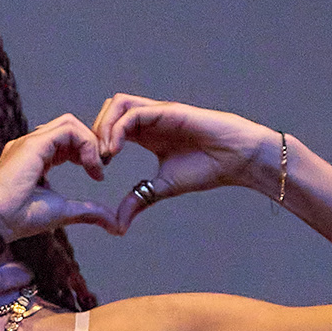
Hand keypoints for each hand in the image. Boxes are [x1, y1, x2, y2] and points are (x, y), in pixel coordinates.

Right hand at [0, 114, 118, 243]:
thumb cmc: (20, 219)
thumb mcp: (64, 212)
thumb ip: (88, 211)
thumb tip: (115, 224)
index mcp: (34, 157)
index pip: (66, 140)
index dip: (87, 152)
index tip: (98, 175)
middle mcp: (30, 145)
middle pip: (70, 126)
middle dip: (91, 143)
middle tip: (101, 167)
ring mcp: (30, 142)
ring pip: (70, 123)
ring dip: (90, 142)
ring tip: (97, 165)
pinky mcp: (33, 144)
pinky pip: (68, 130)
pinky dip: (85, 143)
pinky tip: (90, 164)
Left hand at [92, 96, 278, 227]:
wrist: (237, 159)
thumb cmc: (207, 168)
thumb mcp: (162, 188)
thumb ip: (138, 200)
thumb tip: (117, 225)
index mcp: (147, 134)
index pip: (110, 127)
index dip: (96, 145)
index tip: (96, 170)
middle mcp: (150, 119)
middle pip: (108, 111)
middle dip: (94, 133)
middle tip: (96, 162)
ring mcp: (158, 112)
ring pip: (117, 105)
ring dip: (104, 127)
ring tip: (106, 155)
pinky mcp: (169, 110)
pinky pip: (133, 113)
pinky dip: (118, 130)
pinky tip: (115, 151)